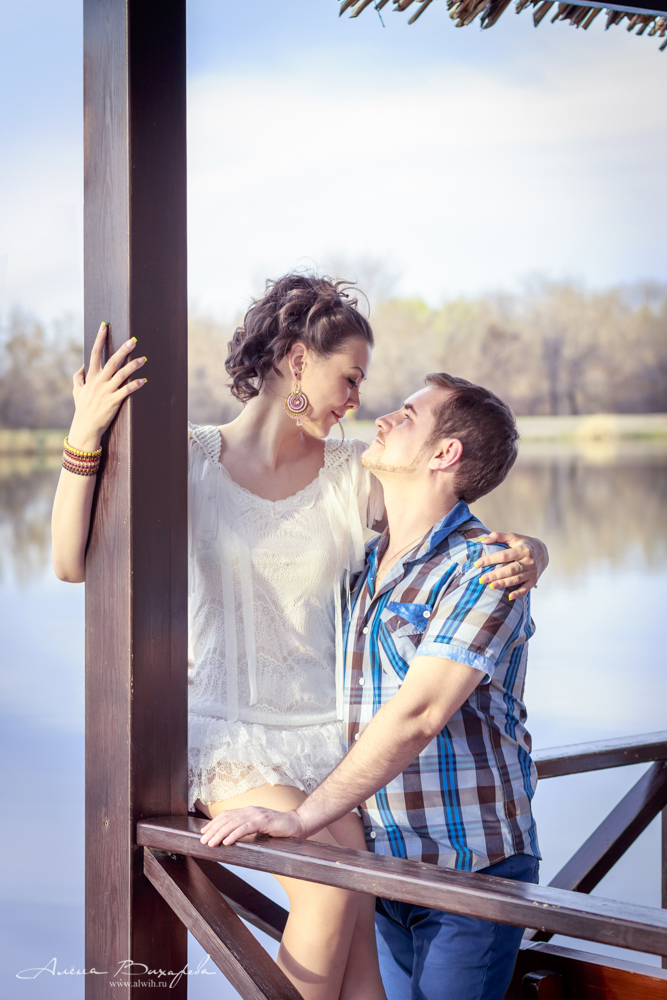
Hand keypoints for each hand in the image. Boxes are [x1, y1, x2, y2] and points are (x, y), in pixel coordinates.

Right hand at [68, 322, 146, 449]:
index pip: (95, 353)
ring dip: (133, 366)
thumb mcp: (77, 390)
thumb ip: (79, 377)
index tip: (104, 326)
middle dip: (123, 349)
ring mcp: (106, 391)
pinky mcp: (114, 401)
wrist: (85, 426)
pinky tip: (144, 380)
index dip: (99, 339)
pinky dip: (135, 385)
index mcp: (90, 376)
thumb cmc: (82, 408)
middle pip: (112, 361)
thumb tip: (83, 366)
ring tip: (144, 359)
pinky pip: (126, 391)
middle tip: (133, 340)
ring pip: (122, 375)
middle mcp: (99, 381)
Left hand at [199, 806, 305, 847]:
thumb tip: (230, 838)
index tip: (203, 832)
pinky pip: (246, 828)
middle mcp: (251, 810)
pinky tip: (227, 842)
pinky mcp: (264, 821)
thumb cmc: (278, 828)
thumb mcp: (259, 827)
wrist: (297, 824)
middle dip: (213, 830)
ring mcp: (257, 814)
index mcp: (248, 811)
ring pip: (233, 823)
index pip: (226, 815)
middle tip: (203, 840)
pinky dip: (234, 834)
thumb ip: (246, 828)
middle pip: (227, 819)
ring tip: (211, 843)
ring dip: (220, 833)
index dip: (214, 823)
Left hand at [474, 532, 548, 598]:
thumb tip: (482, 540)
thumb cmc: (523, 543)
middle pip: (510, 569)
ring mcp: (532, 572)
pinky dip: (518, 593)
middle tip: (482, 579)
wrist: (543, 551)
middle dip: (495, 575)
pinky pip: (526, 588)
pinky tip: (509, 597)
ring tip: (491, 586)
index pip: (504, 555)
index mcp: (523, 549)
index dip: (491, 559)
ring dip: (504, 583)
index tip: (478, 563)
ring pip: (516, 579)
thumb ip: (498, 536)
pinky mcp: (534, 580)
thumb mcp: (513, 536)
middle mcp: (529, 561)